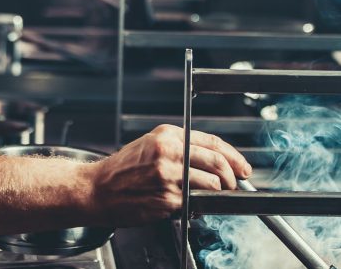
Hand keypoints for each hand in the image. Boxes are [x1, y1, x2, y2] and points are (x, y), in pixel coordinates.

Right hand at [87, 125, 250, 225]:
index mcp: (168, 135)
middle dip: (233, 176)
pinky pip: (195, 202)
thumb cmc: (123, 169)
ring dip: (216, 193)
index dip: (233, 156)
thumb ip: (181, 147)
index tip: (242, 166)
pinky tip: (187, 203)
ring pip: (211, 184)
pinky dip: (197, 205)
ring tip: (210, 194)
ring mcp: (170, 176)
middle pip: (217, 162)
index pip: (213, 142)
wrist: (99, 189)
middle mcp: (170, 152)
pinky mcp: (169, 198)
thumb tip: (214, 160)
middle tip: (235, 183)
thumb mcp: (151, 145)